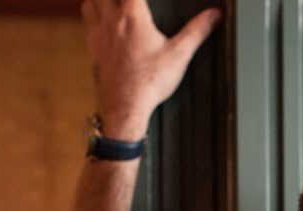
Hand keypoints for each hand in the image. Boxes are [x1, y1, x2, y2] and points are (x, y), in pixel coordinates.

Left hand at [81, 0, 221, 139]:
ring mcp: (99, 37)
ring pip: (90, 5)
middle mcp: (111, 22)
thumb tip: (214, 15)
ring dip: (100, 1)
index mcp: (132, 17)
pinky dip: (94, 21)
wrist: (125, 108)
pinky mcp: (93, 52)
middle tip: (132, 3)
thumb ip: (197, 31)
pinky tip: (106, 29)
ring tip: (113, 4)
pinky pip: (88, 28)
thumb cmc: (149, 83)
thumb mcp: (179, 55)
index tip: (145, 1)